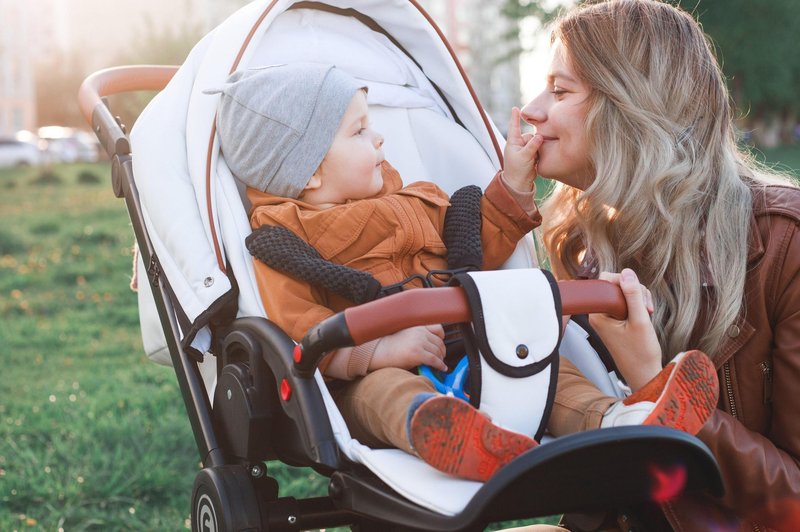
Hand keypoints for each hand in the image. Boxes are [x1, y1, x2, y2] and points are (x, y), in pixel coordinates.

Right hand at [368, 324, 446, 371]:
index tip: (440, 345)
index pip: (438, 329)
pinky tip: (441, 368)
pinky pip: (434, 360)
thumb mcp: (407, 335)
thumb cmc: (390, 346)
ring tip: (439, 364)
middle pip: (440, 342)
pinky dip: (440, 365)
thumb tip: (435, 348)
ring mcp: (419, 342)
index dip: (441, 339)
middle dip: (441, 351)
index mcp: (417, 325)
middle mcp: (420, 332)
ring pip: (438, 352)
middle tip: (440, 358)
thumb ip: (420, 337)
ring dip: (441, 359)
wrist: (379, 352)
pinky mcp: (417, 353)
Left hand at [503, 106, 542, 191]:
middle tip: (533, 154)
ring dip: (538, 149)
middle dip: (535, 142)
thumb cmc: (518, 170)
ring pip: (537, 142)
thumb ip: (532, 146)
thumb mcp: (524, 157)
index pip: (514, 127)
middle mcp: (519, 144)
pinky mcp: (532, 155)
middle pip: (531, 135)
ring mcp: (526, 149)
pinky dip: (540, 153)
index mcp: (513, 142)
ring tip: (535, 159)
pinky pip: (539, 149)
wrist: (520, 183)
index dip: (515, 117)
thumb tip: (540, 136)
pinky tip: (537, 160)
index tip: (514, 108)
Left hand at [588, 269, 662, 389]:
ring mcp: (608, 316)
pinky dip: (639, 305)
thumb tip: (627, 272)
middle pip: (616, 285)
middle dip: (635, 291)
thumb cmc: (641, 353)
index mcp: (598, 313)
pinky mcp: (617, 319)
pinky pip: (627, 302)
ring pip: (625, 293)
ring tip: (648, 314)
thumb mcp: (640, 321)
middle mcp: (600, 313)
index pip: (605, 281)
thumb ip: (633, 295)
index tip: (638, 296)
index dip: (624, 282)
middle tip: (646, 308)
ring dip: (640, 299)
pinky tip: (646, 315)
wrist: (644, 373)